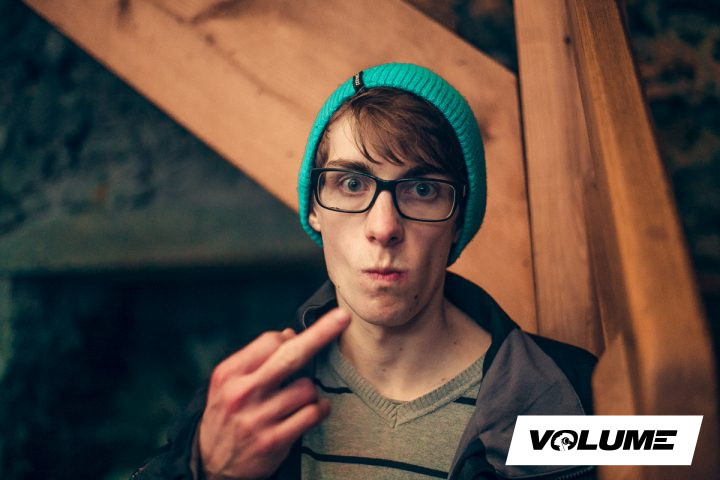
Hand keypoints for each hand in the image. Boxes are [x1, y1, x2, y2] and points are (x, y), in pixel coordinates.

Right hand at [198, 308, 350, 479]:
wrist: (210, 465)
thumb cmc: (227, 416)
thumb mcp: (228, 384)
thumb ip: (257, 359)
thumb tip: (290, 334)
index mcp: (230, 373)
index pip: (271, 341)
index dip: (290, 339)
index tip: (298, 341)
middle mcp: (243, 393)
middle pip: (292, 355)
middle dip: (321, 333)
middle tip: (343, 317)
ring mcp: (259, 418)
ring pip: (307, 388)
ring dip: (311, 391)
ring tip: (299, 399)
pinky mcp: (274, 441)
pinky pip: (312, 414)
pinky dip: (320, 409)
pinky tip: (314, 410)